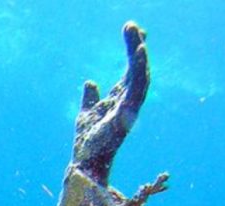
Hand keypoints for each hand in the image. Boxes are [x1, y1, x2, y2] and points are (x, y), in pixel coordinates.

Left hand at [71, 22, 148, 185]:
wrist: (84, 161)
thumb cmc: (88, 141)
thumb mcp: (86, 112)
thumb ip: (90, 97)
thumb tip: (90, 81)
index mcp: (120, 99)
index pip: (129, 70)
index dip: (132, 51)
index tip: (132, 30)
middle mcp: (128, 102)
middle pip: (136, 69)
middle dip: (135, 47)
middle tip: (132, 25)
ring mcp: (130, 108)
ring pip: (140, 76)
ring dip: (139, 55)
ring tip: (139, 35)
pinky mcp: (127, 114)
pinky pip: (138, 88)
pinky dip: (140, 70)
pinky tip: (139, 53)